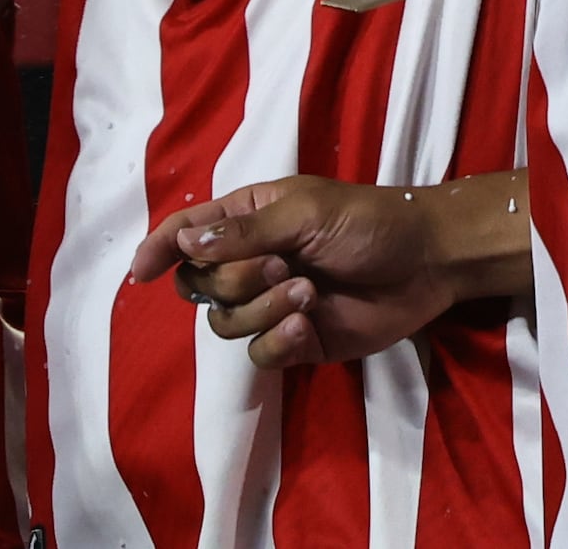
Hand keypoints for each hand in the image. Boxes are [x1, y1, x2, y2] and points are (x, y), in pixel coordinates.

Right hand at [130, 173, 513, 369]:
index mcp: (245, 221)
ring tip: (308, 294)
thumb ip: (241, 233)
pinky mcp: (298, 341)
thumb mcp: (302, 213)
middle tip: (283, 266)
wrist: (426, 263)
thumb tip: (184, 243)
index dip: (159, 249)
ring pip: (225, 322)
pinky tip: (308, 324)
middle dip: (236, 279)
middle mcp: (250, 263)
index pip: (185, 234)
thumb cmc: (366, 222)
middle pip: (202, 285)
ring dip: (262, 309)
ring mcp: (272, 304)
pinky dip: (278, 341)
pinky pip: (260, 354)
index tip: (141, 271)